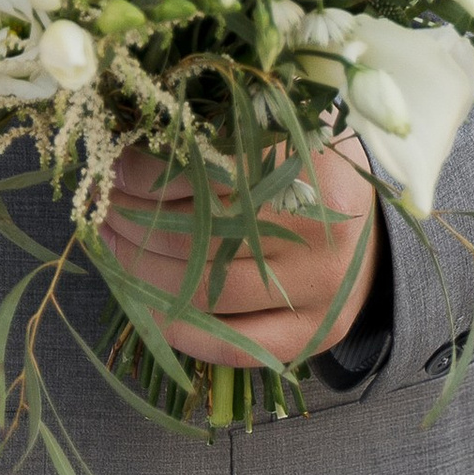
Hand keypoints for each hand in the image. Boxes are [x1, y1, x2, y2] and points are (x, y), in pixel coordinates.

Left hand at [102, 136, 379, 367]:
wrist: (372, 236)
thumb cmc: (311, 171)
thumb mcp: (281, 130)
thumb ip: (222, 129)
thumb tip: (134, 134)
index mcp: (310, 167)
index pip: (208, 172)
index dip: (149, 173)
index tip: (115, 164)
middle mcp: (318, 235)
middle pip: (198, 235)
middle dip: (134, 220)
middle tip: (101, 204)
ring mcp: (317, 293)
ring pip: (204, 293)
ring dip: (140, 270)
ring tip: (113, 243)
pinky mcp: (311, 337)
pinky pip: (230, 345)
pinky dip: (178, 330)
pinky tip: (144, 305)